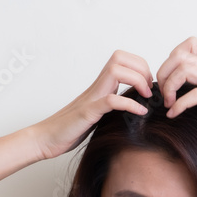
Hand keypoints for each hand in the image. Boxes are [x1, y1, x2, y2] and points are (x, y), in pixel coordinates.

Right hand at [30, 50, 153, 159]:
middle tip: (149, 89)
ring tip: (146, 97)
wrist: (47, 139)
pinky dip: (129, 104)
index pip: (122, 58)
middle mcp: (97, 87)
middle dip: (141, 68)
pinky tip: (140, 112)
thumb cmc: (71, 129)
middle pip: (120, 57)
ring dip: (137, 80)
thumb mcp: (99, 114)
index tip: (149, 85)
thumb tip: (136, 109)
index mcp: (101, 86)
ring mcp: (92, 98)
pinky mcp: (88, 113)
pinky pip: (111, 101)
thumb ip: (113, 107)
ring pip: (116, 70)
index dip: (140, 66)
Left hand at [156, 37, 196, 141]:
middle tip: (163, 94)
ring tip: (168, 104)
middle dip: (164, 73)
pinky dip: (181, 104)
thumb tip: (189, 96)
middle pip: (180, 55)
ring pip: (186, 69)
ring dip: (170, 86)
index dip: (170, 59)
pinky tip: (174, 114)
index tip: (167, 81)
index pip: (188, 46)